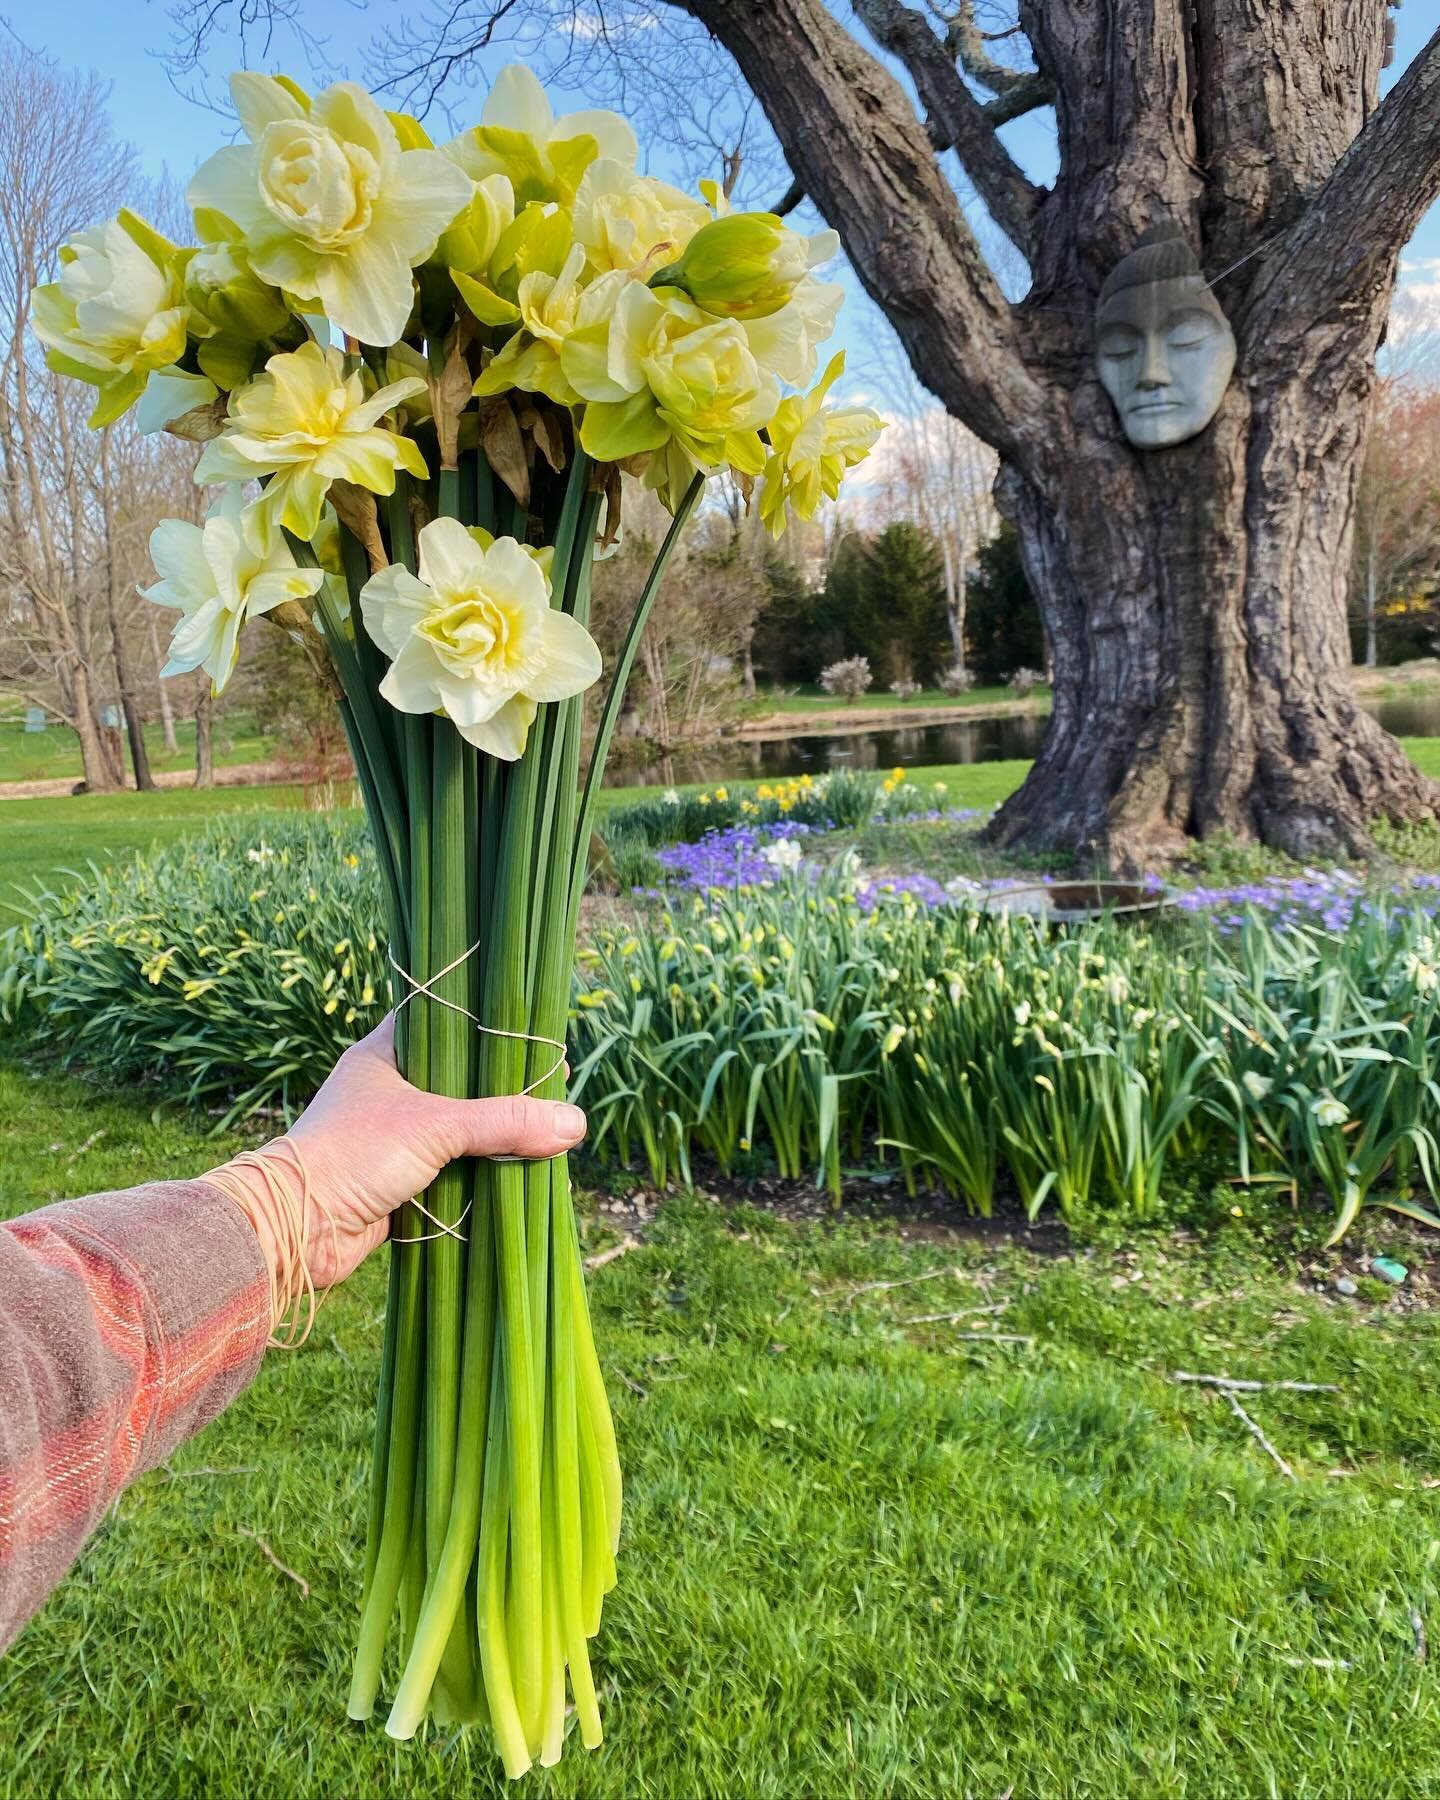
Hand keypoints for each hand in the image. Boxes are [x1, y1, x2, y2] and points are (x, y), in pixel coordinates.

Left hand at [218, 1014, 585, 1299]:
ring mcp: (393, 1137)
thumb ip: (505, 1122)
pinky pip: (453, 1169)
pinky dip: (481, 1172)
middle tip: (551, 1085)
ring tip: (544, 1128)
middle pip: (461, 1079)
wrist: (295, 1228)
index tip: (534, 1032)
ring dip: (494, 1135)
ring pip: (459, 1128)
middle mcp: (389, 1090)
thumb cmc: (352, 1154)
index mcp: (385, 1054)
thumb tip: (574, 1123)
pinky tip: (518, 1170)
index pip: (445, 1021)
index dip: (488, 1024)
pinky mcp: (399, 1181)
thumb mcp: (437, 1126)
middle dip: (503, 1088)